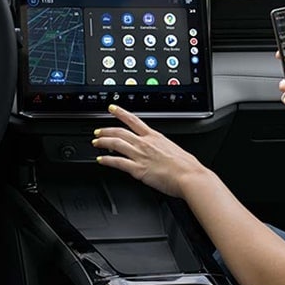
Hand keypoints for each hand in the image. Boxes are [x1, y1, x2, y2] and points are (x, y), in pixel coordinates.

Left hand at [93, 105, 207, 197]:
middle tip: (97, 131)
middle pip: (120, 132)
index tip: (112, 108)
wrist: (189, 176)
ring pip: (115, 143)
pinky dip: (107, 160)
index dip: (120, 112)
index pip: (133, 120)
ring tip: (95, 142)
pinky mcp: (137, 169)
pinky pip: (117, 162)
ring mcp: (140, 155)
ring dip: (103, 142)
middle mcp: (145, 143)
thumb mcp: (174, 149)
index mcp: (155, 136)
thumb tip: (161, 151)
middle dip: (106, 130)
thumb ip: (163, 148)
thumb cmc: (187, 165)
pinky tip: (101, 159)